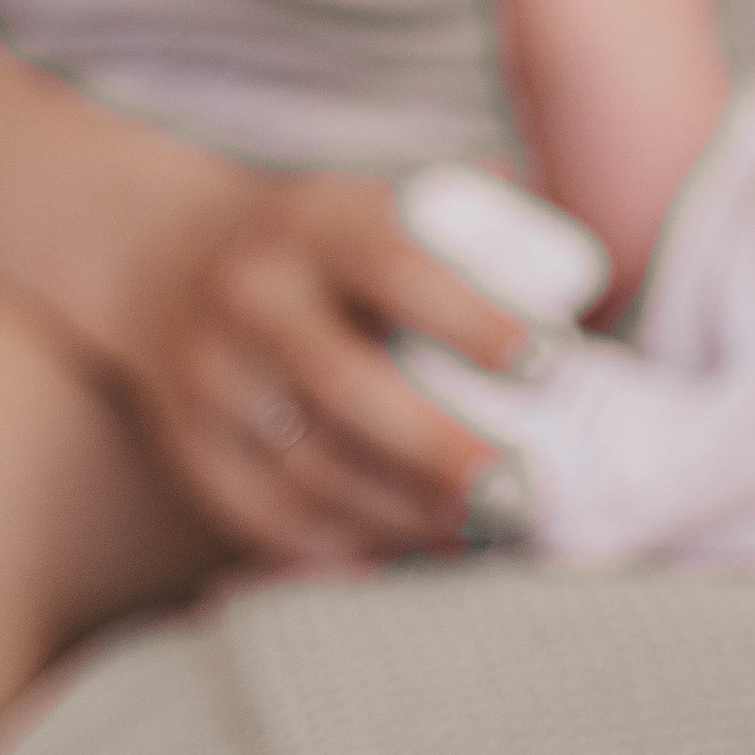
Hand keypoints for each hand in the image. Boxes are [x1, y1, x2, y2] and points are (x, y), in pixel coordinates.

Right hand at [120, 166, 539, 565]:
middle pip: (345, 387)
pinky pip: (269, 515)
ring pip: (310, 465)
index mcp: (316, 224)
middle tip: (525, 491)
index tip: (550, 361)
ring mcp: (211, 377)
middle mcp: (252, 297)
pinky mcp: (191, 447)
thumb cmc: (325, 240)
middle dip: (439, 449)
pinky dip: (347, 543)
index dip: (474, 317)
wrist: (161, 256)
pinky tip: (413, 551)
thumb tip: (592, 270)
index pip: (396, 266)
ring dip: (405, 511)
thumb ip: (475, 221)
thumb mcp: (379, 204)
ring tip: (489, 532)